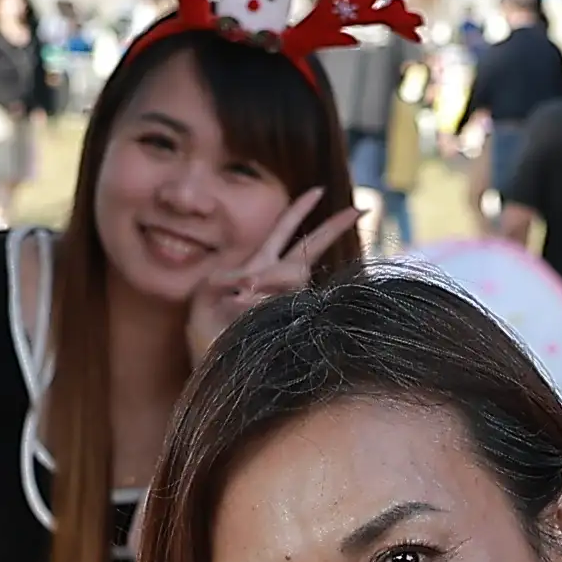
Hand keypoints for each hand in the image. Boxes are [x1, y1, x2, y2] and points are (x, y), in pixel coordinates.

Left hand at [182, 185, 358, 349]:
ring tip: (242, 296)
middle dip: (333, 227)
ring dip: (269, 279)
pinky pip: (282, 300)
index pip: (284, 231)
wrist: (212, 372)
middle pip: (310, 247)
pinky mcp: (290, 321)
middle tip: (359, 209)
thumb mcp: (202, 298)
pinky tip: (245, 310)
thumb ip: (223, 279)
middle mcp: (278, 283)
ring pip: (294, 273)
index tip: (319, 190)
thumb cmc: (205, 338)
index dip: (300, 210)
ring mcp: (288, 301)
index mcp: (258, 268)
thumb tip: (252, 280)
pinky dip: (259, 303)